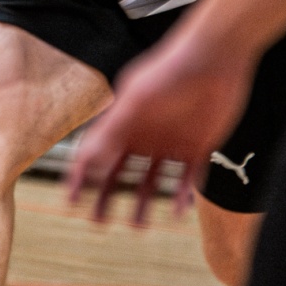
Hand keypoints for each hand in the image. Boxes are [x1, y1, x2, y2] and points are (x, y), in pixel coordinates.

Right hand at [66, 32, 252, 226]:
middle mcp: (143, 135)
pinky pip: (187, 178)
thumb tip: (88, 160)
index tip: (70, 200)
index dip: (81, 177)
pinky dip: (180, 195)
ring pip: (152, 181)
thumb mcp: (134, 102)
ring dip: (143, 202)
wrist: (215, 59)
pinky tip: (176, 211)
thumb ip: (112, 130)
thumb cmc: (168, 73)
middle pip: (120, 173)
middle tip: (99, 222)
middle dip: (107, 197)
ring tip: (137, 226)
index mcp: (122, 123)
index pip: (95, 154)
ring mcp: (170, 143)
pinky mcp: (199, 147)